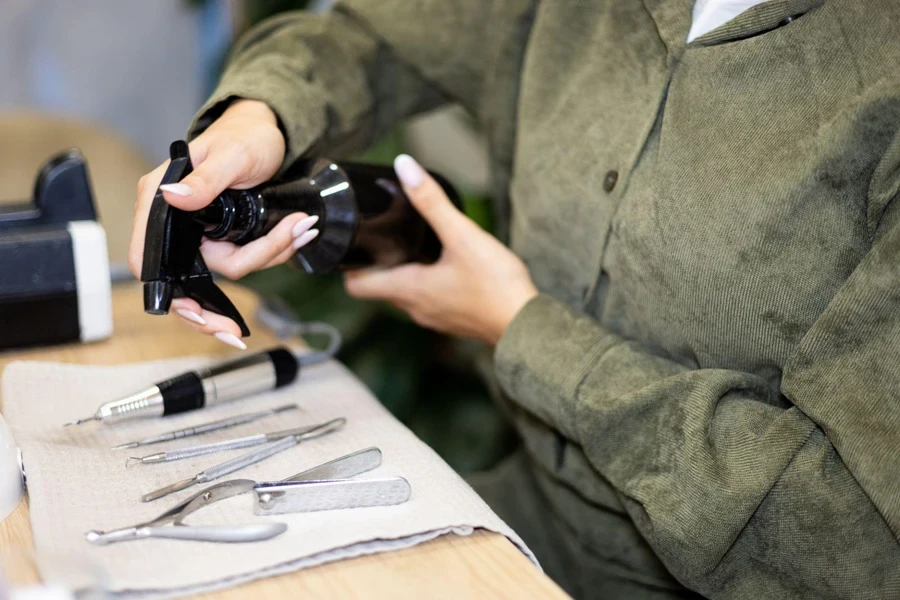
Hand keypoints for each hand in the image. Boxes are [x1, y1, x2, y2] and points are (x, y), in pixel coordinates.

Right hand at [128, 100, 319, 348]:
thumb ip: (204, 179)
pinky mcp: (226, 237)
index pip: (146, 258)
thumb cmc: (245, 136)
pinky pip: (247, 260)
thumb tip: (172, 197)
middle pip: (186, 281)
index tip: (193, 315)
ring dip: (269, 255)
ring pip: (230, 270)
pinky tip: (297, 234)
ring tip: (301, 227)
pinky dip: (274, 252)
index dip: (165, 293)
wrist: (271, 133)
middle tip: (236, 334)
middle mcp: (177, 221)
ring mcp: (202, 233)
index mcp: (159, 200)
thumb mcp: (231, 155)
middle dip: (216, 308)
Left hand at [344, 155, 537, 345]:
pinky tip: (444, 265)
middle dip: (377, 262)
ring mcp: (434, 318)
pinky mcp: (453, 320)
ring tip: (411, 244)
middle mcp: (415, 309)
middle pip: (380, 288)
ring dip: (403, 273)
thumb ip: (432, 202)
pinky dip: (426, 283)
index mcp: (408, 290)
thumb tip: (404, 167)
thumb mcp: (463, 236)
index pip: (357, 286)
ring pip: (405, 295)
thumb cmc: (495, 285)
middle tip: (382, 234)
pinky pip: (428, 301)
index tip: (354, 242)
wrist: (527, 325)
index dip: (349, 265)